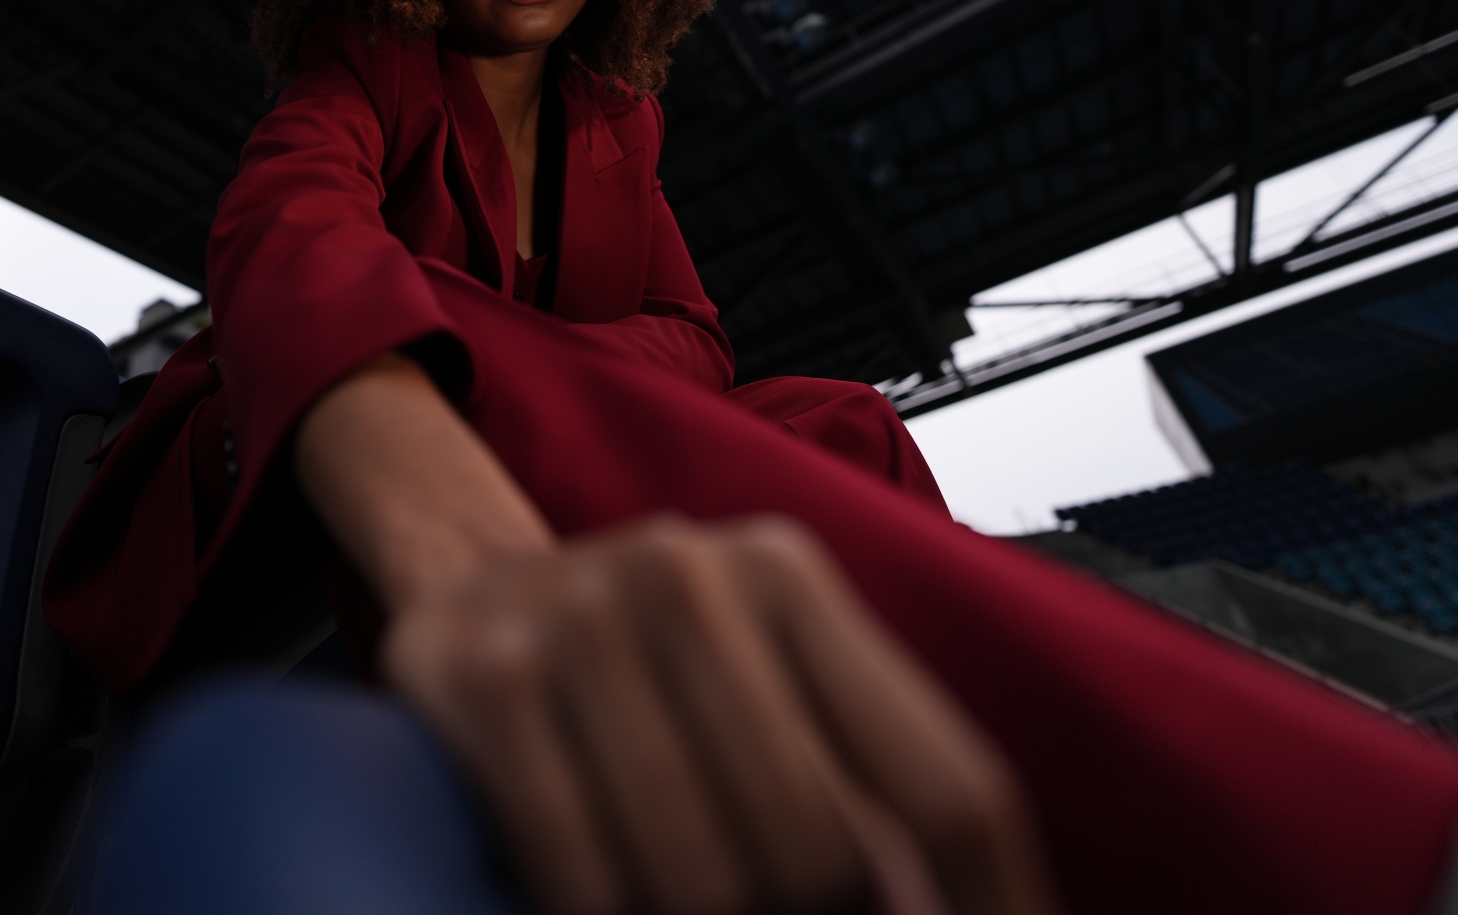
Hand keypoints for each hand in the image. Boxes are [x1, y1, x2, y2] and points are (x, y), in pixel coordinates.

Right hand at [296, 356, 1057, 914]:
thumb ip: (860, 780)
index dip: (992, 911)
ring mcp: (580, 619)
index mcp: (788, 576)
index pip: (948, 786)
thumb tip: (933, 910)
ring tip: (680, 906)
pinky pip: (583, 880)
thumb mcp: (762, 679)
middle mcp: (689, 577)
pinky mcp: (488, 679)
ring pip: (705, 882)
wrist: (465, 586)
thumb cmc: (639, 657)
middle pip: (825, 850)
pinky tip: (610, 910)